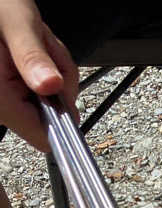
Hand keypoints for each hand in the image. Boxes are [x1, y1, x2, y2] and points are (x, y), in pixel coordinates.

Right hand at [0, 0, 77, 150]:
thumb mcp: (16, 23)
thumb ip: (33, 57)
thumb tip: (52, 86)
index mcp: (0, 99)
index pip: (44, 137)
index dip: (62, 115)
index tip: (60, 82)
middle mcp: (2, 104)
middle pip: (53, 114)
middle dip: (59, 80)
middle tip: (43, 47)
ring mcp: (9, 97)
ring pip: (52, 98)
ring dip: (54, 67)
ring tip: (35, 41)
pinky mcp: (13, 89)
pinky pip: (44, 86)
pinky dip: (47, 65)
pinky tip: (34, 46)